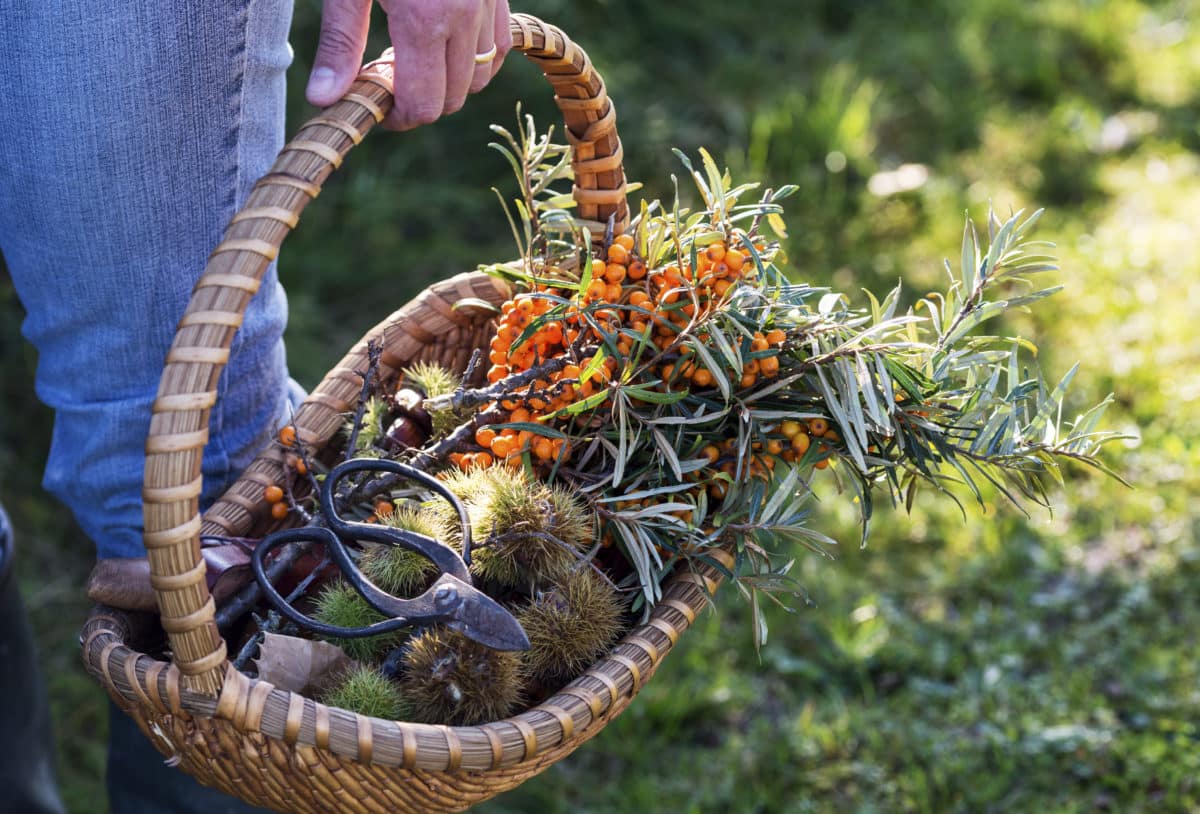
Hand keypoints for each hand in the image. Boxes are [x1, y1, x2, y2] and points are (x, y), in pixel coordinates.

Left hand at [305, 0, 511, 130]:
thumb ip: (339, 42)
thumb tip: (325, 100)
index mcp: (423, 20)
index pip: (422, 102)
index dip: (398, 117)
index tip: (375, 106)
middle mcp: (464, 17)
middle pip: (452, 98)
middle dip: (420, 100)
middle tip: (386, 78)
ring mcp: (487, 2)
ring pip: (481, 76)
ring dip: (449, 81)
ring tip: (414, 57)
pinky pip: (500, 44)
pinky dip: (476, 56)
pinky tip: (444, 40)